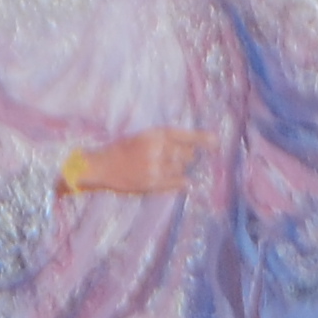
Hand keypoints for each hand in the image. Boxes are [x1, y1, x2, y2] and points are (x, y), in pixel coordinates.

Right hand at [65, 125, 207, 198]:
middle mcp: (157, 150)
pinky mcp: (154, 183)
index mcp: (154, 134)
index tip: (216, 142)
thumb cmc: (122, 150)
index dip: (201, 139)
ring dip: (178, 169)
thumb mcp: (142, 137)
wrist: (102, 166)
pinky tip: (180, 181)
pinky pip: (178, 183)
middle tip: (170, 158)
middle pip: (186, 155)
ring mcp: (156, 167)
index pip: (184, 136)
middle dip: (185, 157)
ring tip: (162, 167)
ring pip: (182, 168)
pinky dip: (181, 182)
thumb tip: (191, 148)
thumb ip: (164, 140)